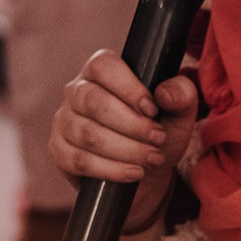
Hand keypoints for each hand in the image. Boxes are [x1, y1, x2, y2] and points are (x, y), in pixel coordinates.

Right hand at [49, 50, 201, 233]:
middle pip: (94, 101)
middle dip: (132, 125)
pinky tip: (133, 173)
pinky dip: (111, 170)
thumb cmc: (158, 135)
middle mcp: (76, 91)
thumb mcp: (179, 114)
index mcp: (100, 71)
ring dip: (126, 150)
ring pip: (88, 134)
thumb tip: (164, 93)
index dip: (129, 87)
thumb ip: (181, 95)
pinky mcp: (59, 151)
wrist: (145, 175)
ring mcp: (64, 121)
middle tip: (158, 139)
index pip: (103, 66)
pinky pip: (79, 160)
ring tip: (152, 158)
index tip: (153, 109)